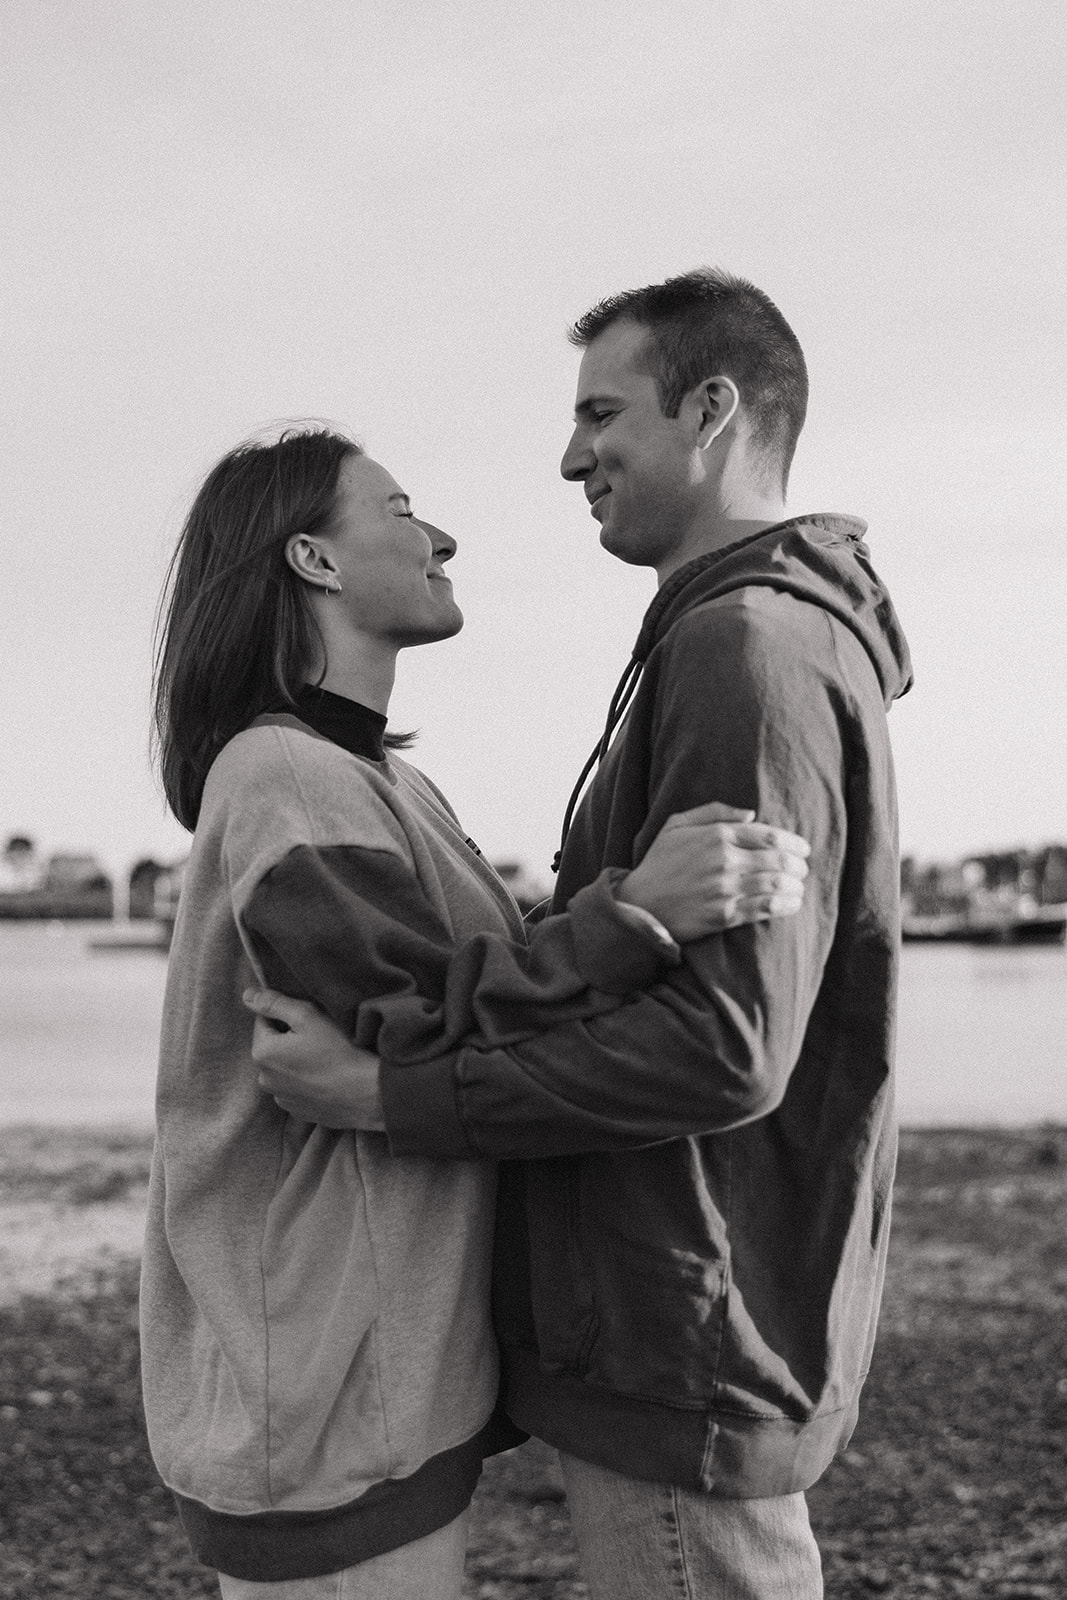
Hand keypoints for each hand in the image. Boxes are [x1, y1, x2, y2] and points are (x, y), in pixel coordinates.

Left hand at [241, 988, 385, 1129]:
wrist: (365, 1093)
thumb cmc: (337, 1051)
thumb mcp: (307, 1016)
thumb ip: (274, 1003)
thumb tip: (248, 995)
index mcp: (262, 1053)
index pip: (263, 1021)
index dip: (287, 1017)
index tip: (310, 1022)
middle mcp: (264, 1078)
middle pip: (272, 1046)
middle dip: (289, 1040)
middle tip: (319, 1039)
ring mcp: (281, 1098)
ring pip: (283, 1068)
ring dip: (296, 1061)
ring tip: (324, 1060)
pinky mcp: (297, 1110)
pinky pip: (295, 1088)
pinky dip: (306, 1081)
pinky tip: (326, 1077)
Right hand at [619, 803, 809, 942]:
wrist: (639, 903)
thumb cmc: (659, 862)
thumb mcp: (677, 825)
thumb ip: (714, 812)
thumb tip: (750, 814)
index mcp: (716, 835)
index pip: (769, 835)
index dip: (793, 842)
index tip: (803, 849)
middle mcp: (724, 860)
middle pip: (778, 859)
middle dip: (798, 866)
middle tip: (802, 870)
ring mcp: (725, 889)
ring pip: (776, 884)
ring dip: (795, 886)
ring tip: (798, 888)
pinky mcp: (724, 915)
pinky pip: (765, 908)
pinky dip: (785, 905)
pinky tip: (791, 904)